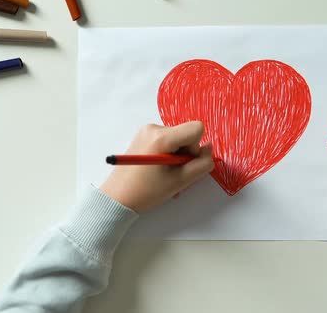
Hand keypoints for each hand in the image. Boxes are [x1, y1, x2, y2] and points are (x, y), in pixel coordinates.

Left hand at [100, 121, 214, 212]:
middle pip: (186, 135)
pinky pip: (166, 141)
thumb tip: (209, 148)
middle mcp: (154, 128)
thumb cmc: (146, 191)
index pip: (196, 128)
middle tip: (174, 175)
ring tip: (165, 176)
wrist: (117, 198)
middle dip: (185, 155)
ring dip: (177, 158)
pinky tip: (159, 172)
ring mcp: (146, 131)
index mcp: (162, 137)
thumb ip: (202, 164)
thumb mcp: (180, 181)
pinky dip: (168, 156)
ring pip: (177, 140)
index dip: (196, 148)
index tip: (183, 163)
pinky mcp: (143, 137)